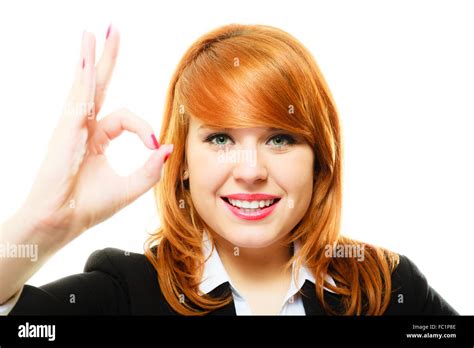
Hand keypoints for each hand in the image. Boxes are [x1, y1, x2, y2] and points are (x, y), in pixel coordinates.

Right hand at [20, 25, 172, 246]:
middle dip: (106, 58)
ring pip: (85, 85)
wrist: (61, 222)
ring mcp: (71, 126)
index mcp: (97, 137)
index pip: (124, 119)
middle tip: (112, 30)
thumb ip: (150, 169)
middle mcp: (82, 127)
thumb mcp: (129, 187)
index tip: (153, 144)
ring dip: (91, 57)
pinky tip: (87, 57)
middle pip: (96, 85)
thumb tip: (168, 147)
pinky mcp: (65, 130)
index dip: (143, 127)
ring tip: (96, 32)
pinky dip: (83, 77)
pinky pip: (78, 98)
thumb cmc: (88, 206)